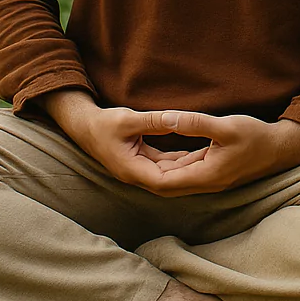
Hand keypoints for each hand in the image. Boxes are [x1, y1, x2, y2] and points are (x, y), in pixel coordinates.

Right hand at [40, 90, 197, 189]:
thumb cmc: (104, 122)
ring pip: (167, 174)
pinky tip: (193, 154)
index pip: (163, 181)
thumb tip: (177, 119)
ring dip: (185, 168)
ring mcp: (137, 169)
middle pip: (168, 181)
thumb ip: (155, 120)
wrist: (85, 125)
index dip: (184, 176)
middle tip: (214, 165)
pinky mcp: (140, 162)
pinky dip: (177, 161)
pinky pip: (163, 165)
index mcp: (132, 169)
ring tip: (209, 160)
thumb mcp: (130, 119)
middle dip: (190, 175)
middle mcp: (136, 174)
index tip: (204, 167)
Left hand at [40, 92, 299, 196]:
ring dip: (157, 170)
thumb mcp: (225, 126)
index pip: (163, 182)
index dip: (141, 173)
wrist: (282, 149)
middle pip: (165, 184)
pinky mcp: (216, 173)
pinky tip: (166, 153)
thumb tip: (169, 118)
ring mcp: (211, 180)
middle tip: (121, 158)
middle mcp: (205, 183)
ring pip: (175, 179)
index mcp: (205, 176)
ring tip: (136, 155)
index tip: (122, 160)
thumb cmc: (256, 136)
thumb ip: (194, 123)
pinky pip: (187, 173)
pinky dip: (173, 165)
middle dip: (143, 173)